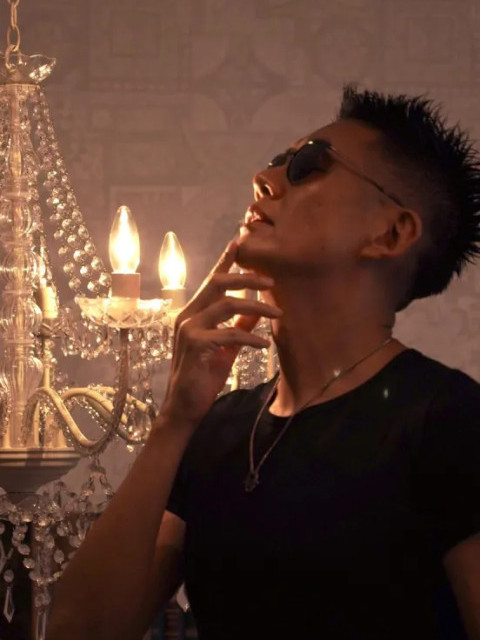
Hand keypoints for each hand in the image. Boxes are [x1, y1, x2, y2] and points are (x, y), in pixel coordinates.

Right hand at [158, 240, 281, 429]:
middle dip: (247, 278)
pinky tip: (265, 345)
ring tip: (278, 316)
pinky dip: (251, 338)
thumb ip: (239, 327)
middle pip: (219, 283)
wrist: (185, 407)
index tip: (240, 242)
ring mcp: (189, 328)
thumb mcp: (226, 348)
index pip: (211, 280)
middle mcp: (187, 315)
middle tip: (272, 283)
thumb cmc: (204, 376)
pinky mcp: (195, 345)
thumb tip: (257, 311)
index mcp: (193, 312)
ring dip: (257, 308)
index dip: (226, 261)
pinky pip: (229, 334)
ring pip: (227, 305)